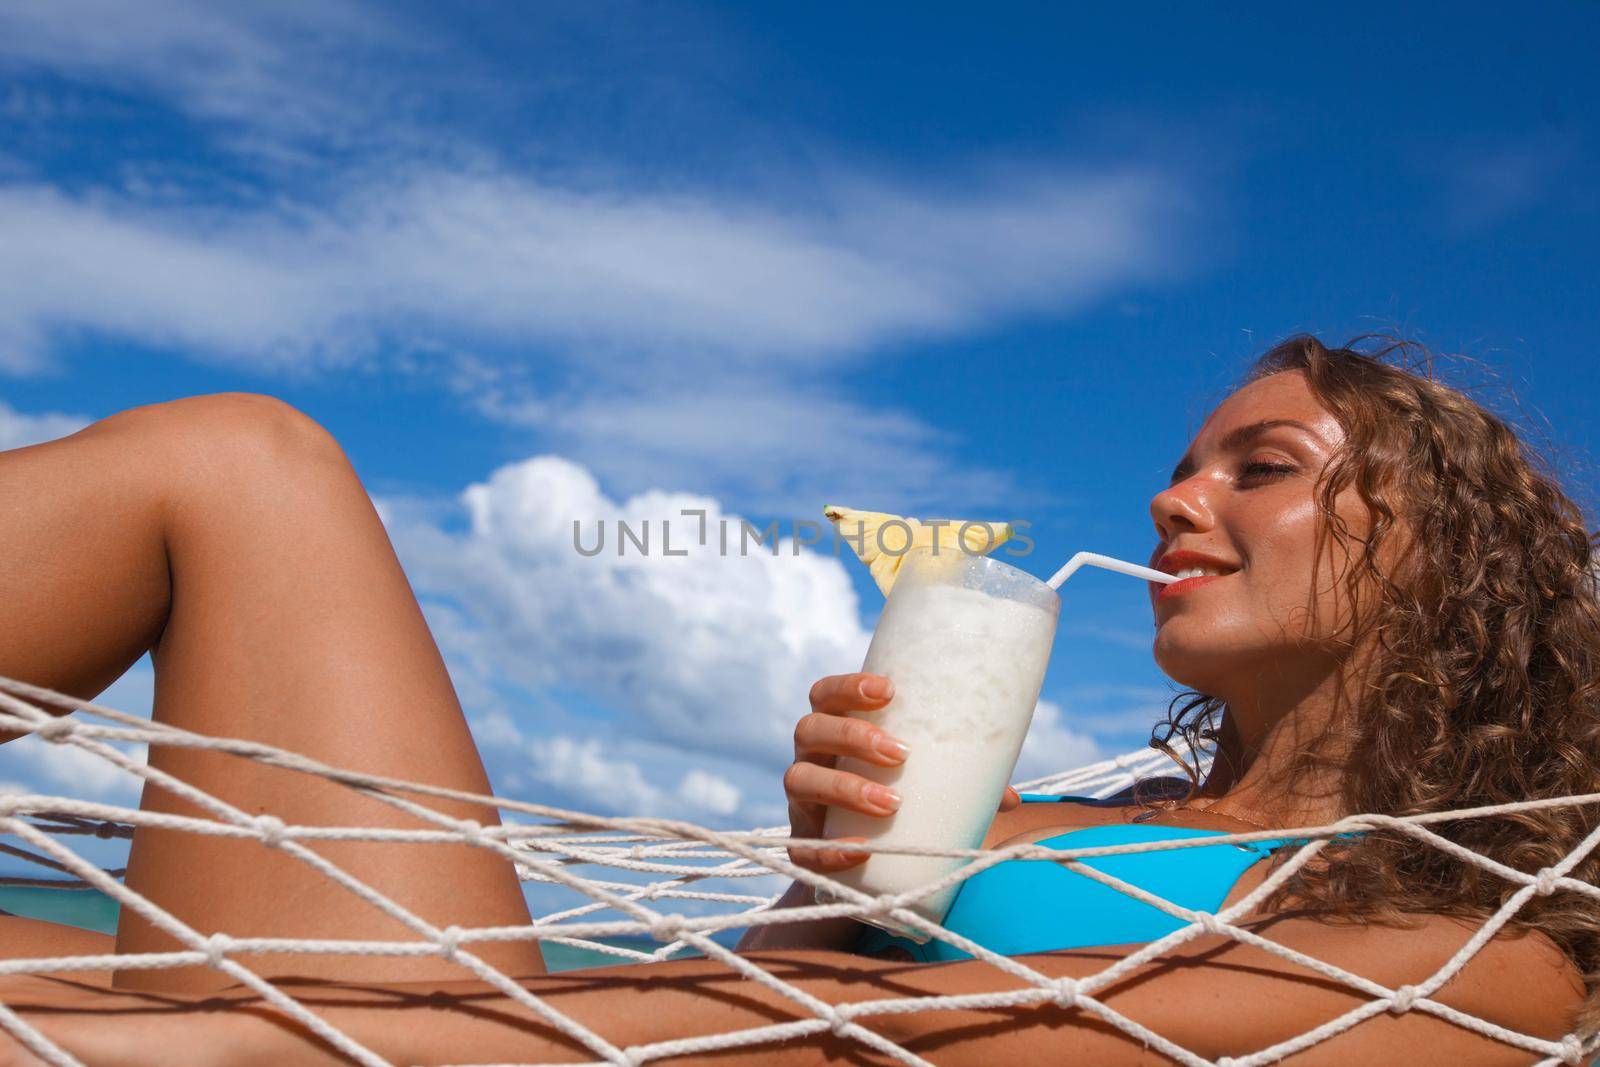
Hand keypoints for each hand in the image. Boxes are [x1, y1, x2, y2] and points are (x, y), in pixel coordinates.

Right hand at [784, 673, 1019, 872]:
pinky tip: (862, 850)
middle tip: (902, 753)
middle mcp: (811, 760)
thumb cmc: (891, 805)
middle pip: (811, 729)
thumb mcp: (921, 787)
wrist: (856, 871)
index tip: (889, 690)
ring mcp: (801, 803)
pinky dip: (829, 848)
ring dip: (844, 786)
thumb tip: (1011, 798)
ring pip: (799, 779)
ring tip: (892, 803)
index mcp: (835, 733)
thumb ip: (959, 785)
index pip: (826, 695)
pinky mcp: (800, 845)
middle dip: (854, 737)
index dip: (848, 687)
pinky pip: (799, 846)